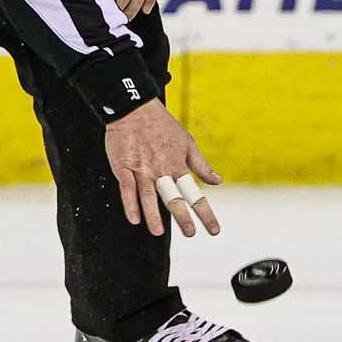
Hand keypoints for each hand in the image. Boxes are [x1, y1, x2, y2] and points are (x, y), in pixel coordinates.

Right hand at [103, 100, 222, 236]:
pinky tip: (134, 218)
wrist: (135, 108)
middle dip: (182, 217)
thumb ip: (201, 165)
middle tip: (190, 233)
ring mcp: (142, 169)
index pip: (194, 193)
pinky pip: (127, 188)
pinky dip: (130, 204)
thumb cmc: (162, 124)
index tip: (213, 229)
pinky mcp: (123, 167)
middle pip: (173, 197)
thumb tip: (217, 181)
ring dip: (153, 215)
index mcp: (178, 164)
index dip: (205, 212)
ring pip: (148, 195)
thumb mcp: (187, 142)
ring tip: (158, 232)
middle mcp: (161, 169)